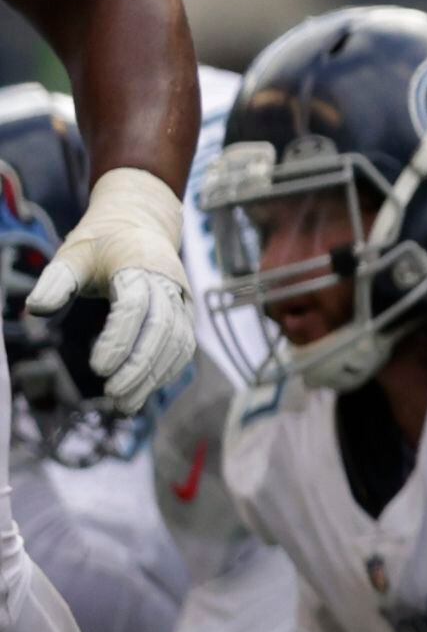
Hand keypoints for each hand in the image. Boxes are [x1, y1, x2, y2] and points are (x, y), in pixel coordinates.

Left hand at [32, 165, 194, 410]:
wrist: (142, 225)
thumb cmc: (101, 244)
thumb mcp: (73, 254)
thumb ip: (56, 280)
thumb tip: (36, 309)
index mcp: (141, 264)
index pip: (136, 307)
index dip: (120, 339)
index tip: (97, 369)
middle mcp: (169, 284)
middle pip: (162, 330)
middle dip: (139, 367)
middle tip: (112, 396)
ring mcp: (182, 300)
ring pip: (177, 343)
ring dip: (153, 376)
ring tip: (124, 406)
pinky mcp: (184, 315)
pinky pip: (182, 347)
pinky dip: (165, 372)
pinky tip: (142, 392)